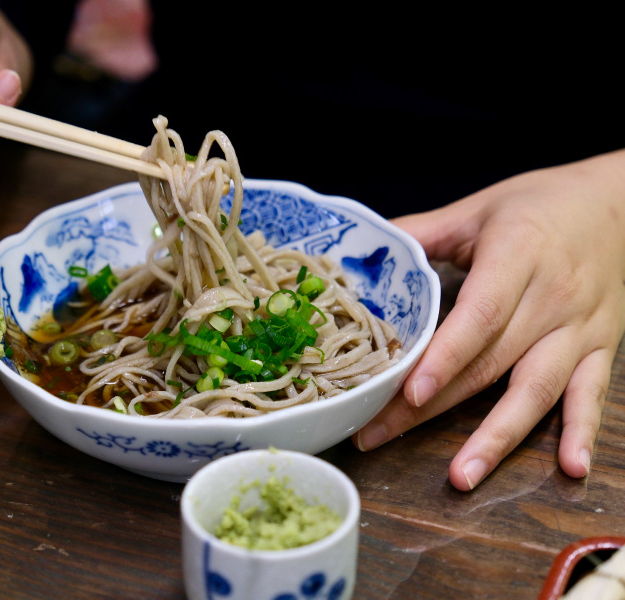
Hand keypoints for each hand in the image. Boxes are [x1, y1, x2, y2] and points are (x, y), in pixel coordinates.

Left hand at [353, 149, 624, 489]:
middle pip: (491, 362)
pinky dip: (581, 431)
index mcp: (517, 256)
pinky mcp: (602, 347)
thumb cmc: (539, 204)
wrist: (617, 201)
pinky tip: (570, 468)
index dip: (444, 356)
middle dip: (433, 407)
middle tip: (382, 436)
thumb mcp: (476, 209)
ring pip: (538, 390)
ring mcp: (581, 328)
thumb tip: (360, 254)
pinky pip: (592, 394)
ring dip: (498, 437)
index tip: (409, 391)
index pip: (479, 315)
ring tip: (461, 475)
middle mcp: (553, 298)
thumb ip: (420, 232)